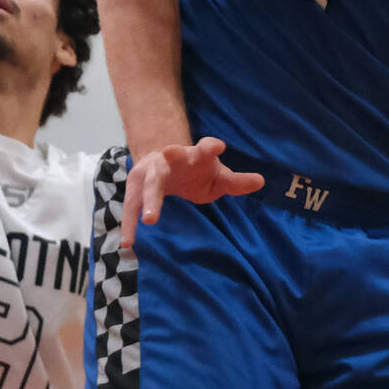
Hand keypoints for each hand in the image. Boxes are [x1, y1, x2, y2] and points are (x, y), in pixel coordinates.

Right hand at [120, 138, 265, 247]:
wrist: (163, 162)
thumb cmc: (196, 172)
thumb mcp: (218, 177)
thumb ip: (236, 182)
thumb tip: (261, 181)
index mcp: (195, 155)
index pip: (205, 147)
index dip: (211, 146)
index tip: (219, 145)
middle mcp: (170, 159)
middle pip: (171, 157)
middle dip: (171, 156)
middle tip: (169, 151)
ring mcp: (151, 172)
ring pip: (150, 184)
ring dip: (149, 200)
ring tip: (150, 220)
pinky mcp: (136, 188)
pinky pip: (132, 207)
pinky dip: (129, 224)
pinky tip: (127, 243)